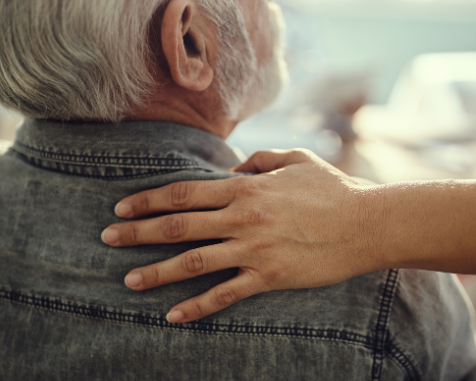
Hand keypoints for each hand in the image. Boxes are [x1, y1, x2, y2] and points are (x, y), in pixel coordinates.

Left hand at [101, 149, 384, 322]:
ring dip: (157, 271)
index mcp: (245, 188)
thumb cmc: (333, 188)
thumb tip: (233, 171)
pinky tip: (173, 315)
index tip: (122, 206)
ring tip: (128, 279)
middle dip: (138, 232)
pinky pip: (225, 294)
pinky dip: (197, 306)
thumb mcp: (296, 160)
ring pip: (193, 261)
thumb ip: (260, 160)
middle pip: (178, 225)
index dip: (148, 199)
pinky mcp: (269, 276)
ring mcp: (254, 248)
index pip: (183, 193)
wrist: (367, 223)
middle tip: (107, 238)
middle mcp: (242, 217)